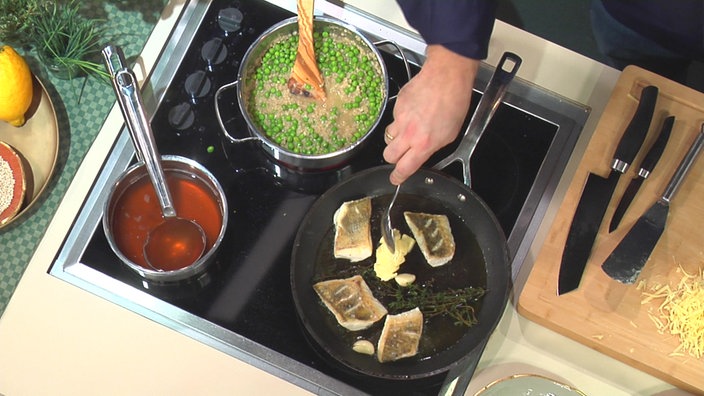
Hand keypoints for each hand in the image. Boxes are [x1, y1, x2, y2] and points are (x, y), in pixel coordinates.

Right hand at [383, 45, 478, 184]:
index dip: (398, 177)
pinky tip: (414, 112)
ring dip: (396, 138)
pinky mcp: (397, 106)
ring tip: (409, 130)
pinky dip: (401, 119)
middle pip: (388, 156)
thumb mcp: (450, 134)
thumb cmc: (454, 103)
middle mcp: (409, 134)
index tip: (396, 179)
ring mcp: (400, 119)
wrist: (446, 76)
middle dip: (393, 158)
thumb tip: (423, 153)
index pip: (404, 168)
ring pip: (388, 137)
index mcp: (424, 144)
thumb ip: (432, 147)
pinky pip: (394, 119)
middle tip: (401, 154)